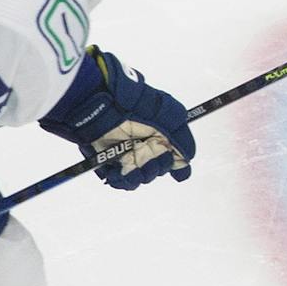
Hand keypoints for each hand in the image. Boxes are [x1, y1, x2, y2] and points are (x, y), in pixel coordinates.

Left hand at [40, 49, 194, 188]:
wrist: (99, 104)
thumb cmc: (134, 104)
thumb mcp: (169, 114)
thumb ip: (183, 138)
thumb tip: (186, 160)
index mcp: (161, 134)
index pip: (175, 157)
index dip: (178, 166)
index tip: (177, 172)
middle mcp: (146, 145)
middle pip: (158, 169)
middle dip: (153, 167)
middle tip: (144, 156)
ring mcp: (129, 154)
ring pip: (141, 178)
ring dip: (137, 176)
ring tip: (128, 166)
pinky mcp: (111, 162)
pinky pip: (122, 181)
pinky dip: (121, 180)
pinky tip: (118, 174)